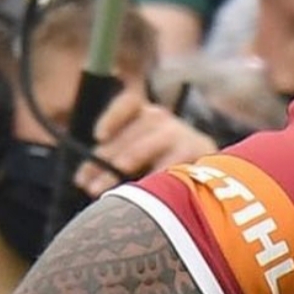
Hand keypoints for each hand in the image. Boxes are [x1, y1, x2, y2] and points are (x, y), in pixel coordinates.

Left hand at [74, 89, 215, 199]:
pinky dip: (156, 175)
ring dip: (126, 165)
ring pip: (146, 146)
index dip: (112, 118)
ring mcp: (179, 133)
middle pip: (130, 134)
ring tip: (110, 187)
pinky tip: (144, 188)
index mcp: (143, 115)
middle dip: (105, 162)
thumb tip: (82, 179)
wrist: (211, 176)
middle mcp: (160, 119)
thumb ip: (112, 161)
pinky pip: (171, 163)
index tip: (98, 137)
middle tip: (89, 187)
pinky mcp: (197, 150)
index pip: (127, 104)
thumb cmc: (161, 168)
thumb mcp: (135, 158)